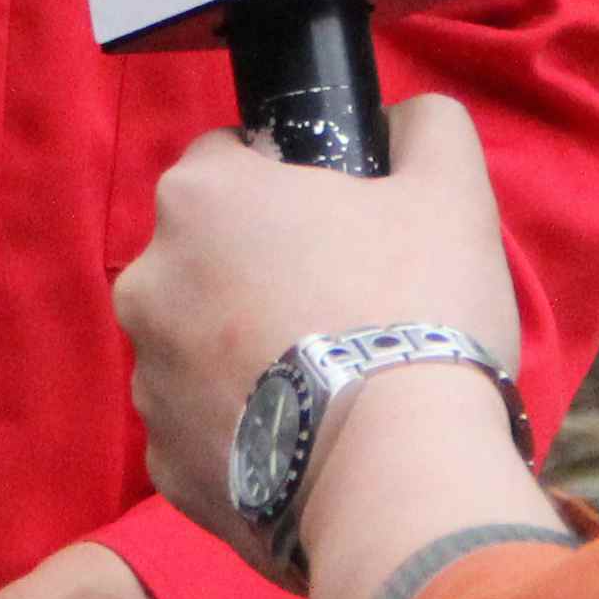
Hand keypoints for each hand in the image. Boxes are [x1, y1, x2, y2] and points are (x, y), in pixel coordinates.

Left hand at [115, 94, 522, 568]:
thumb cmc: (416, 310)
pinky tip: (310, 439)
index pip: (231, 157)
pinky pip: (205, 426)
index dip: (290, 182)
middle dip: (261, 270)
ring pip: (200, 342)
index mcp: (199, 197)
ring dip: (248, 350)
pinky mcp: (164, 465)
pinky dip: (246, 428)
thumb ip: (423, 127)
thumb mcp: (451, 188)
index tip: (341, 222)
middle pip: (209, 255)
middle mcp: (149, 282)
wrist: (399, 476)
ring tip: (333, 381)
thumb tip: (400, 123)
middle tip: (346, 304)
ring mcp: (148, 381)